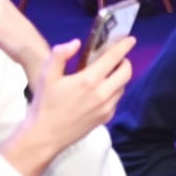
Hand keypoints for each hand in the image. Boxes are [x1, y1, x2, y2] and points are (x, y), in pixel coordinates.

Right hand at [5, 36, 135, 175]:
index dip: (124, 46)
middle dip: (124, 62)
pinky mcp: (105, 119)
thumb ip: (60, 55)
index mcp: (89, 80)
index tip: (131, 39)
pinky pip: (116, 101)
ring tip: (107, 74)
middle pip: (126, 72)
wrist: (44, 137)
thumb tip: (76, 43)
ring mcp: (106, 108)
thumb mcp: (46, 76)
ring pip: (122, 87)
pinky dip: (113, 92)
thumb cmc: (44, 104)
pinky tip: (101, 92)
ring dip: (119, 78)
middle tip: (116, 59)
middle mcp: (102, 94)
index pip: (114, 58)